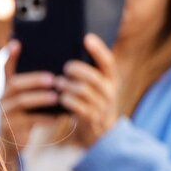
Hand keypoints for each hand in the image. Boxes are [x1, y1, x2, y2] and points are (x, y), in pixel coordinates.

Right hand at [0, 40, 59, 170]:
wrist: (11, 145)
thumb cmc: (24, 119)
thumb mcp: (25, 103)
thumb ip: (34, 88)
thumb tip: (57, 74)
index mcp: (7, 89)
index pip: (6, 69)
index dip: (10, 56)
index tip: (17, 43)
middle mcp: (3, 99)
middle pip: (15, 84)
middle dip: (34, 80)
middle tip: (53, 78)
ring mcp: (5, 114)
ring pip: (21, 102)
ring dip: (40, 98)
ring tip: (57, 97)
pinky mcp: (11, 129)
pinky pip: (29, 121)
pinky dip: (45, 118)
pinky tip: (58, 117)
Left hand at [56, 33, 119, 147]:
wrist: (100, 133)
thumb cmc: (93, 102)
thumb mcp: (97, 86)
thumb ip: (90, 71)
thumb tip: (74, 47)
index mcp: (111, 80)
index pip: (108, 62)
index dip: (98, 50)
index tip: (87, 37)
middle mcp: (109, 92)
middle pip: (94, 77)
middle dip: (78, 70)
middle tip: (66, 67)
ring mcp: (101, 106)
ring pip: (83, 91)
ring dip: (68, 85)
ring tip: (58, 82)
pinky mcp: (91, 119)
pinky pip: (78, 107)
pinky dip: (67, 100)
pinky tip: (61, 98)